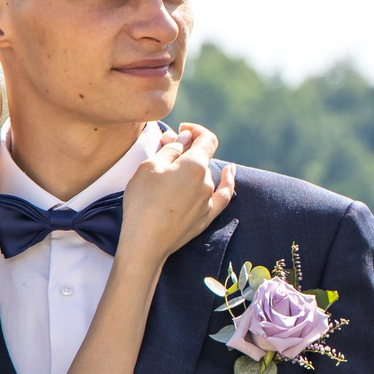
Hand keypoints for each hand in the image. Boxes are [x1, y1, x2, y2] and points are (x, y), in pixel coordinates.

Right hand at [120, 124, 234, 261]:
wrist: (145, 243)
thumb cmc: (143, 202)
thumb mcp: (150, 167)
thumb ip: (171, 149)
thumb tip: (186, 138)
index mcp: (194, 165)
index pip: (206, 138)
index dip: (195, 130)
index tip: (182, 130)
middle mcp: (206, 181)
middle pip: (202, 158)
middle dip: (187, 150)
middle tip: (166, 150)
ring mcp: (208, 201)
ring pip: (205, 176)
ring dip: (194, 168)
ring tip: (173, 170)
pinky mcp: (206, 217)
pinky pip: (222, 196)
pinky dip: (227, 182)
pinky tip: (230, 172)